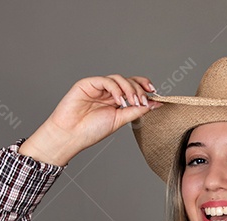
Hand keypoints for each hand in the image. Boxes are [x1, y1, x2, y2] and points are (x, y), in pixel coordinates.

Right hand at [19, 74, 162, 165]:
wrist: (71, 135)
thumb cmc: (91, 130)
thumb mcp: (119, 120)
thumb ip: (136, 111)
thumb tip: (155, 104)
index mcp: (115, 100)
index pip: (133, 86)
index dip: (144, 86)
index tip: (155, 93)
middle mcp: (107, 92)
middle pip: (128, 81)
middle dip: (138, 89)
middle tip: (143, 102)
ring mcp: (97, 87)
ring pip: (118, 79)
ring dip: (129, 89)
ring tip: (132, 102)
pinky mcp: (87, 84)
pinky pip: (106, 81)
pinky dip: (116, 89)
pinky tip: (119, 101)